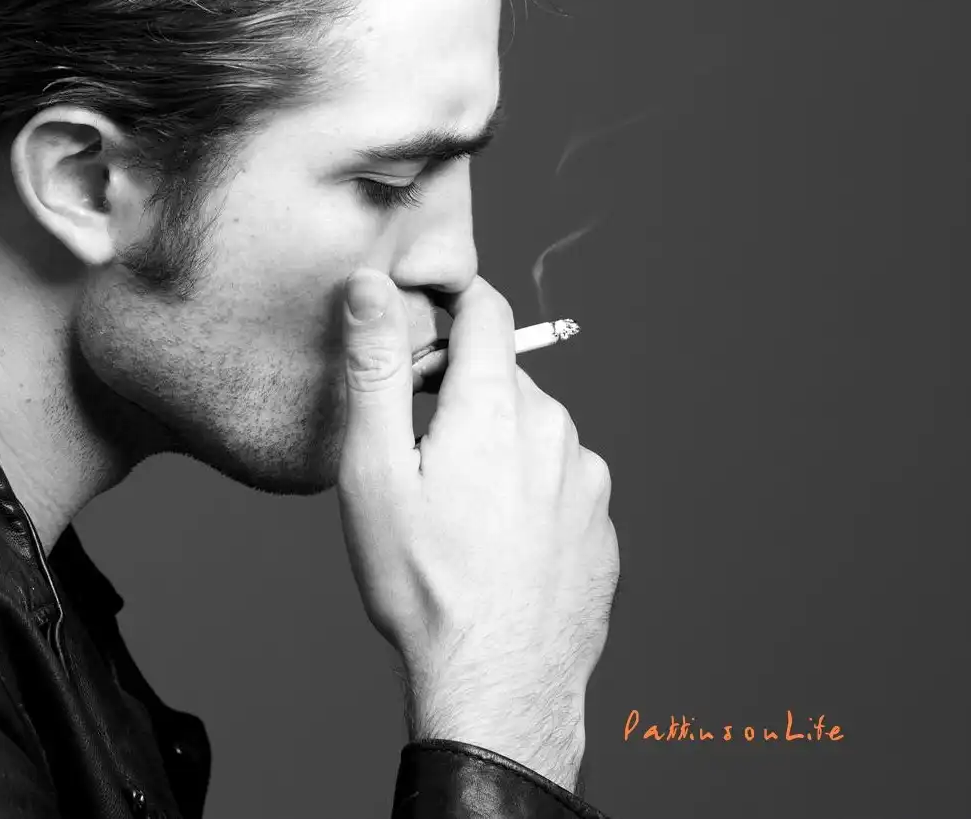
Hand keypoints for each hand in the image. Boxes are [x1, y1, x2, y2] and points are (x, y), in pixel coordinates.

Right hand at [334, 270, 618, 790]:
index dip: (450, 299)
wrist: (498, 686)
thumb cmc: (424, 584)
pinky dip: (525, 491)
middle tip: (414, 448)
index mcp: (496, 406)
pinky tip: (491, 543)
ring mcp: (587, 481)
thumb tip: (369, 285)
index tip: (422, 313)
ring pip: (532, 430)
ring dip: (494, 443)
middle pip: (504, 376)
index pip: (485, 309)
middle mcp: (555, 430)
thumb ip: (374, 368)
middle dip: (459, 390)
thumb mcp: (374, 471)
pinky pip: (558, 483)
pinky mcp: (601, 527)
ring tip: (452, 510)